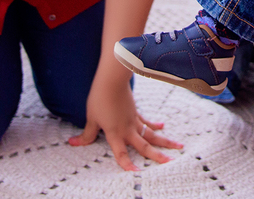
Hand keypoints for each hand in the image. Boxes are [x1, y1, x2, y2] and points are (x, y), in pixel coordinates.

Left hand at [68, 70, 182, 170]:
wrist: (111, 80)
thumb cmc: (99, 98)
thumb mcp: (91, 118)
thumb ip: (87, 134)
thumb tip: (74, 143)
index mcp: (115, 133)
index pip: (121, 153)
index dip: (128, 165)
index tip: (136, 174)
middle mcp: (127, 129)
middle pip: (144, 146)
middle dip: (158, 156)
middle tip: (170, 162)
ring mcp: (134, 120)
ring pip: (151, 134)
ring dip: (165, 141)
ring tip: (179, 146)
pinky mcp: (135, 111)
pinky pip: (147, 121)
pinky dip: (155, 125)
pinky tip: (163, 126)